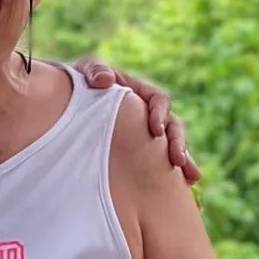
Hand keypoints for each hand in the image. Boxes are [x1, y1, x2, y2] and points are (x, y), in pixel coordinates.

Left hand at [69, 56, 199, 181]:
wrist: (66, 102)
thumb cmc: (79, 83)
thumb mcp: (85, 71)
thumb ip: (94, 70)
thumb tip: (105, 79)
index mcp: (139, 92)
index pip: (158, 99)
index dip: (160, 113)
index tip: (155, 129)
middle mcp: (148, 112)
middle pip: (172, 125)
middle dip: (178, 142)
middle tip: (177, 160)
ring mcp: (145, 133)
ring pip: (170, 146)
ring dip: (183, 159)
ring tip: (191, 178)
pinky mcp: (140, 151)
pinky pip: (159, 162)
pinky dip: (172, 173)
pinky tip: (184, 187)